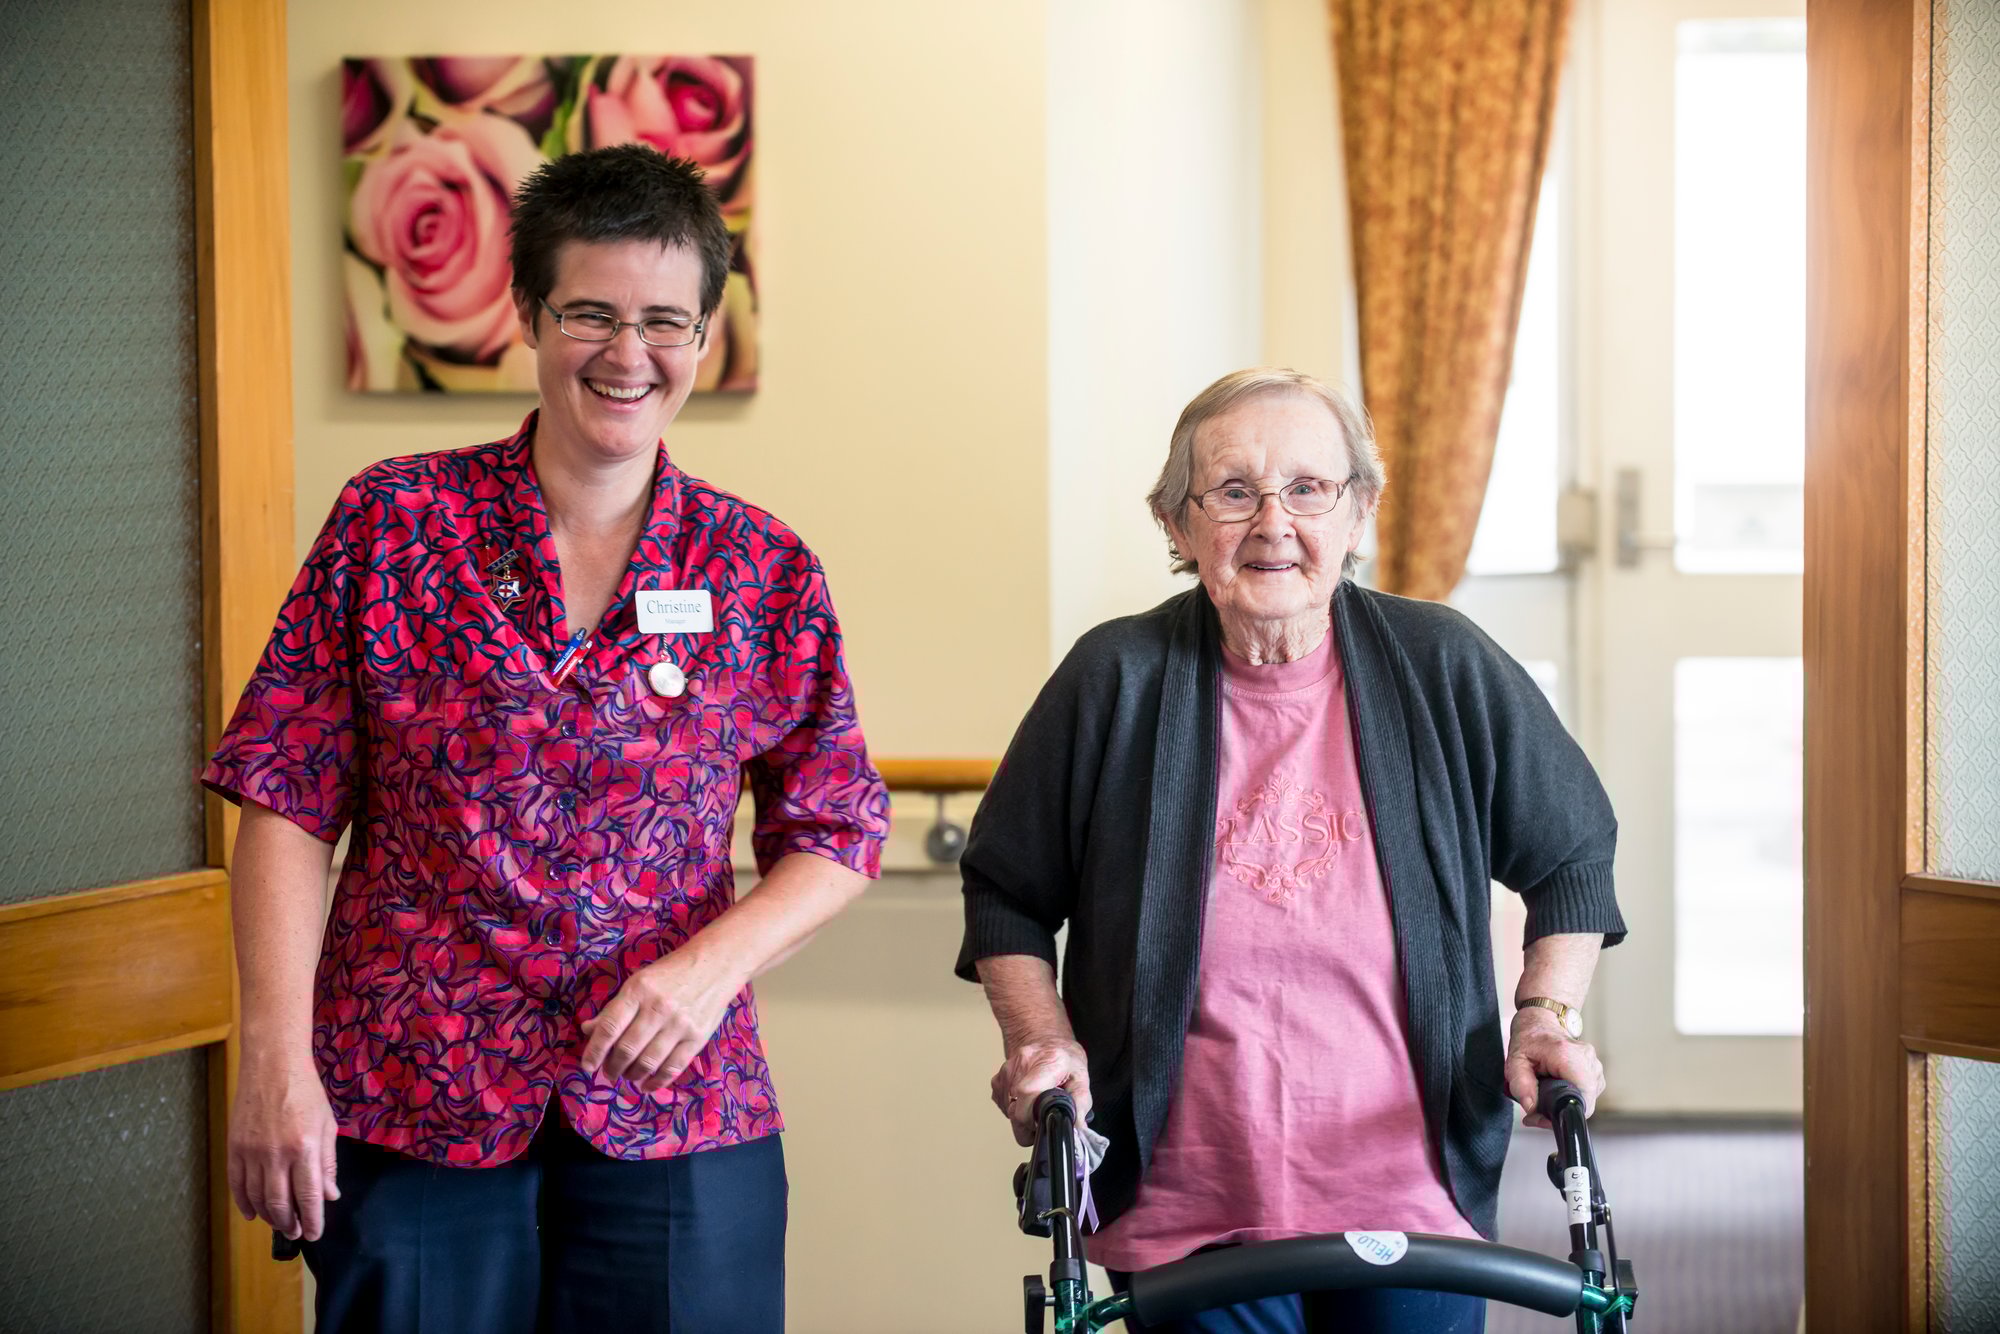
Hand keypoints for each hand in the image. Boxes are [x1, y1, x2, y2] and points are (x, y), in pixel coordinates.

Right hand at [229, 1058, 339, 1241]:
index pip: (309, 1196)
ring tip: (280, 1224)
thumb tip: (329, 1196)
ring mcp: (252, 1152)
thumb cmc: (306, 1093)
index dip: (312, 1220)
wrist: (272, 1066)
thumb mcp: (327, 1125)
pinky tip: (253, 1213)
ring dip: (269, 1217)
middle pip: (280, 1203)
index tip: (314, 1235)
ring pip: (257, 1198)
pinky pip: (237, 1185)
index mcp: (305, 1148)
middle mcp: (277, 1154)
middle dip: (289, 1224)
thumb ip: (327, 1164)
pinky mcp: (234, 1148)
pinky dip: (244, 1203)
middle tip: (296, 1232)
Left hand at [580, 952, 738, 1093]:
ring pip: (648, 1062)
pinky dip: (657, 1081)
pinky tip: (647, 1085)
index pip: (610, 1028)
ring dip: (632, 1075)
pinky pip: (673, 1067)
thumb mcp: (638, 983)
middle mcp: (658, 1008)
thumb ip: (615, 1008)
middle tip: (610, 1072)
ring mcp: (680, 1024)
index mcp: (638, 991)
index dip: (594, 1051)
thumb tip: (588, 1030)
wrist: (715, 966)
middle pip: (627, 1049)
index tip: (587, 1066)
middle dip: (613, 1067)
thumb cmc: (671, 973)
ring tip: (628, 1075)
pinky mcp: (697, 1037)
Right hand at [990, 1038, 1091, 1146]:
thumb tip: (1077, 1127)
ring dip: (1022, 1115)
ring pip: (1008, 1111)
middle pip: (1015, 1109)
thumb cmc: (1064, 1059)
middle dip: (1028, 1124)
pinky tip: (1026, 1098)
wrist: (1046, 1039)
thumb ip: (1080, 1103)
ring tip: (1037, 1103)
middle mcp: (1023, 1063)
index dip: (1032, 1117)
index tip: (1041, 1124)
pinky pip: (1003, 1106)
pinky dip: (1014, 1108)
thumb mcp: (1082, 1078)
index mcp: (1047, 1062)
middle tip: (1042, 1118)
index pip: (1027, 1092)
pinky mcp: (997, 1079)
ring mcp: (1007, 1070)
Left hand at [1505, 1007, 1604, 1128]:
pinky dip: (1574, 1096)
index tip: (1542, 1115)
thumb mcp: (1515, 1060)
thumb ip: (1521, 1085)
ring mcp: (1595, 1063)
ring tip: (1547, 1095)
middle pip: (1585, 1101)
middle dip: (1560, 1111)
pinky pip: (1589, 1093)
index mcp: (1568, 1055)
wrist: (1542, 1020)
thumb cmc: (1529, 1038)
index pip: (1582, 1096)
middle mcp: (1587, 1058)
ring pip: (1588, 1099)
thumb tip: (1532, 1108)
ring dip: (1567, 1104)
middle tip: (1538, 1109)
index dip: (1562, 1113)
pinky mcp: (1596, 1069)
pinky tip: (1559, 1088)